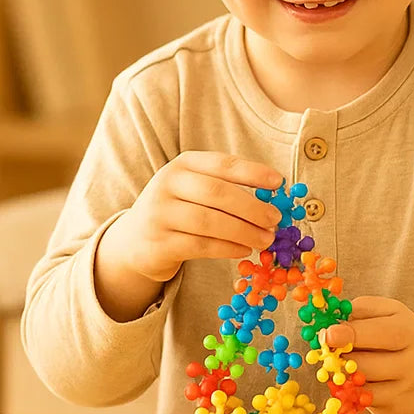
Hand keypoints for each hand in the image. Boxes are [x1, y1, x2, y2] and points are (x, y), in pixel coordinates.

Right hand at [98, 151, 283, 284]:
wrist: (134, 240)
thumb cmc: (179, 209)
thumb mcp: (196, 189)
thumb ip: (229, 188)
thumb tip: (275, 198)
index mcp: (183, 164)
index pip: (222, 164)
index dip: (253, 172)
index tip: (279, 182)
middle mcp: (167, 184)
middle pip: (217, 193)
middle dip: (252, 207)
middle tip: (276, 219)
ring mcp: (159, 214)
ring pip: (210, 222)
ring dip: (245, 231)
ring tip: (266, 239)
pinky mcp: (158, 244)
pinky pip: (201, 246)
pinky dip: (228, 248)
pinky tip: (244, 249)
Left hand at [324, 297, 413, 413]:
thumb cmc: (392, 339)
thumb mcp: (384, 316)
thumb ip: (359, 312)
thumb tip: (329, 326)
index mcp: (408, 328)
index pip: (382, 332)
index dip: (352, 333)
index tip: (328, 334)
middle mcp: (413, 358)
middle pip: (367, 362)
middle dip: (342, 356)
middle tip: (330, 350)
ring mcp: (406, 386)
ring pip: (362, 383)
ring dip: (343, 373)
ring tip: (342, 363)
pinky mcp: (396, 407)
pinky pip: (362, 401)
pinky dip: (349, 391)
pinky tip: (349, 381)